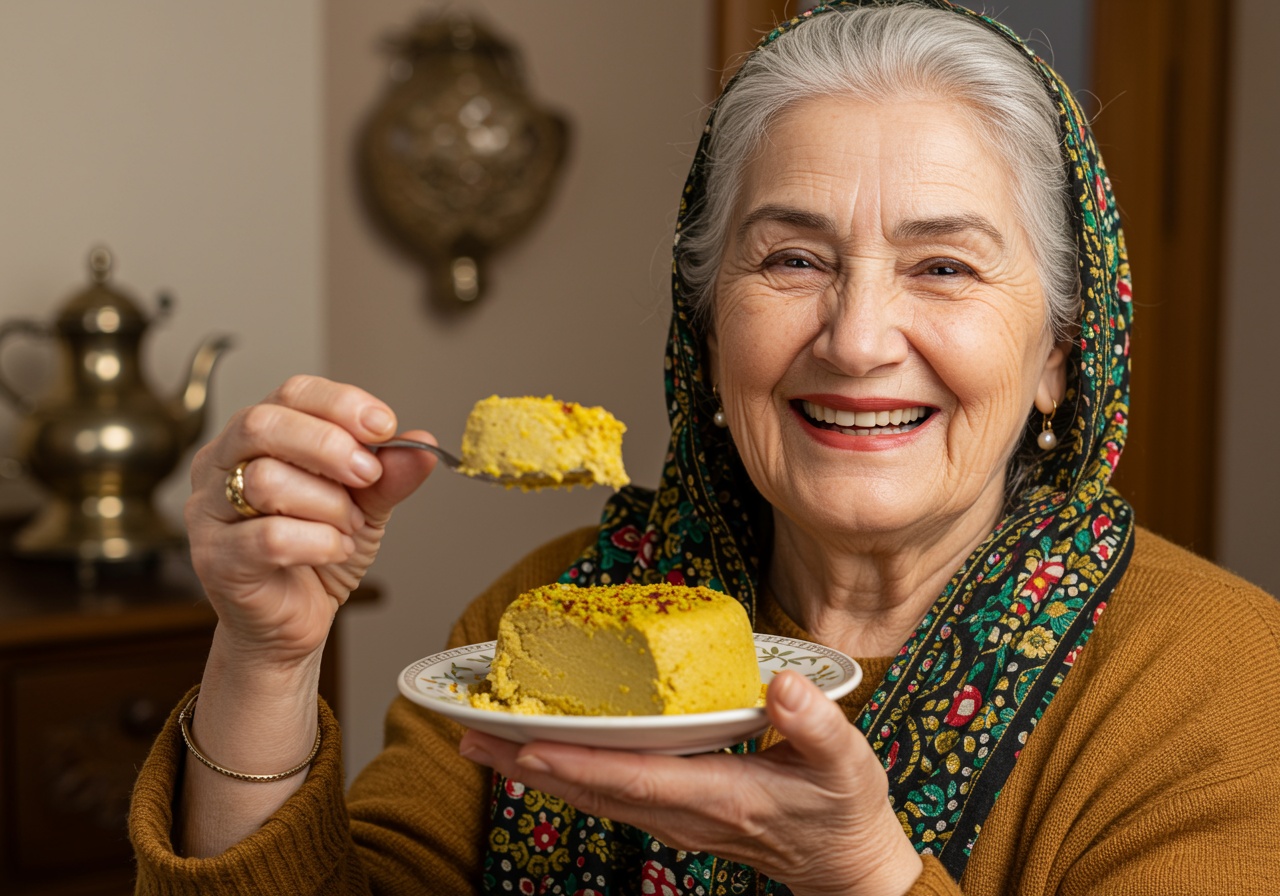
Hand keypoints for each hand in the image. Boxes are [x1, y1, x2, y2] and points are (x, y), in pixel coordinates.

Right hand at [185, 375, 434, 665]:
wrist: (292, 622)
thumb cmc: (316, 552)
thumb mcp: (365, 504)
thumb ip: (390, 474)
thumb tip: (423, 445)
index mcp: (256, 438)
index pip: (291, 392)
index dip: (341, 403)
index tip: (384, 427)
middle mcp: (221, 464)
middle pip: (264, 424)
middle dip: (328, 446)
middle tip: (367, 474)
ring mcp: (209, 512)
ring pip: (265, 480)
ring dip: (327, 504)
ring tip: (347, 527)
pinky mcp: (216, 558)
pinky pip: (269, 537)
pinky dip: (318, 542)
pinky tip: (334, 550)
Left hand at [459, 671, 922, 895]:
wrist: (846, 864)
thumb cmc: (844, 809)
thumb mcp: (846, 765)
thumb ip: (816, 725)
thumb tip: (783, 685)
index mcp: (719, 795)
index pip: (635, 778)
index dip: (579, 762)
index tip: (527, 744)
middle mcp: (683, 811)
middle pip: (592, 788)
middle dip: (526, 763)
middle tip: (470, 735)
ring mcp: (673, 817)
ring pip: (590, 793)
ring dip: (532, 770)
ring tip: (481, 741)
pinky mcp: (672, 811)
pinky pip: (605, 793)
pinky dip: (563, 773)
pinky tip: (535, 756)